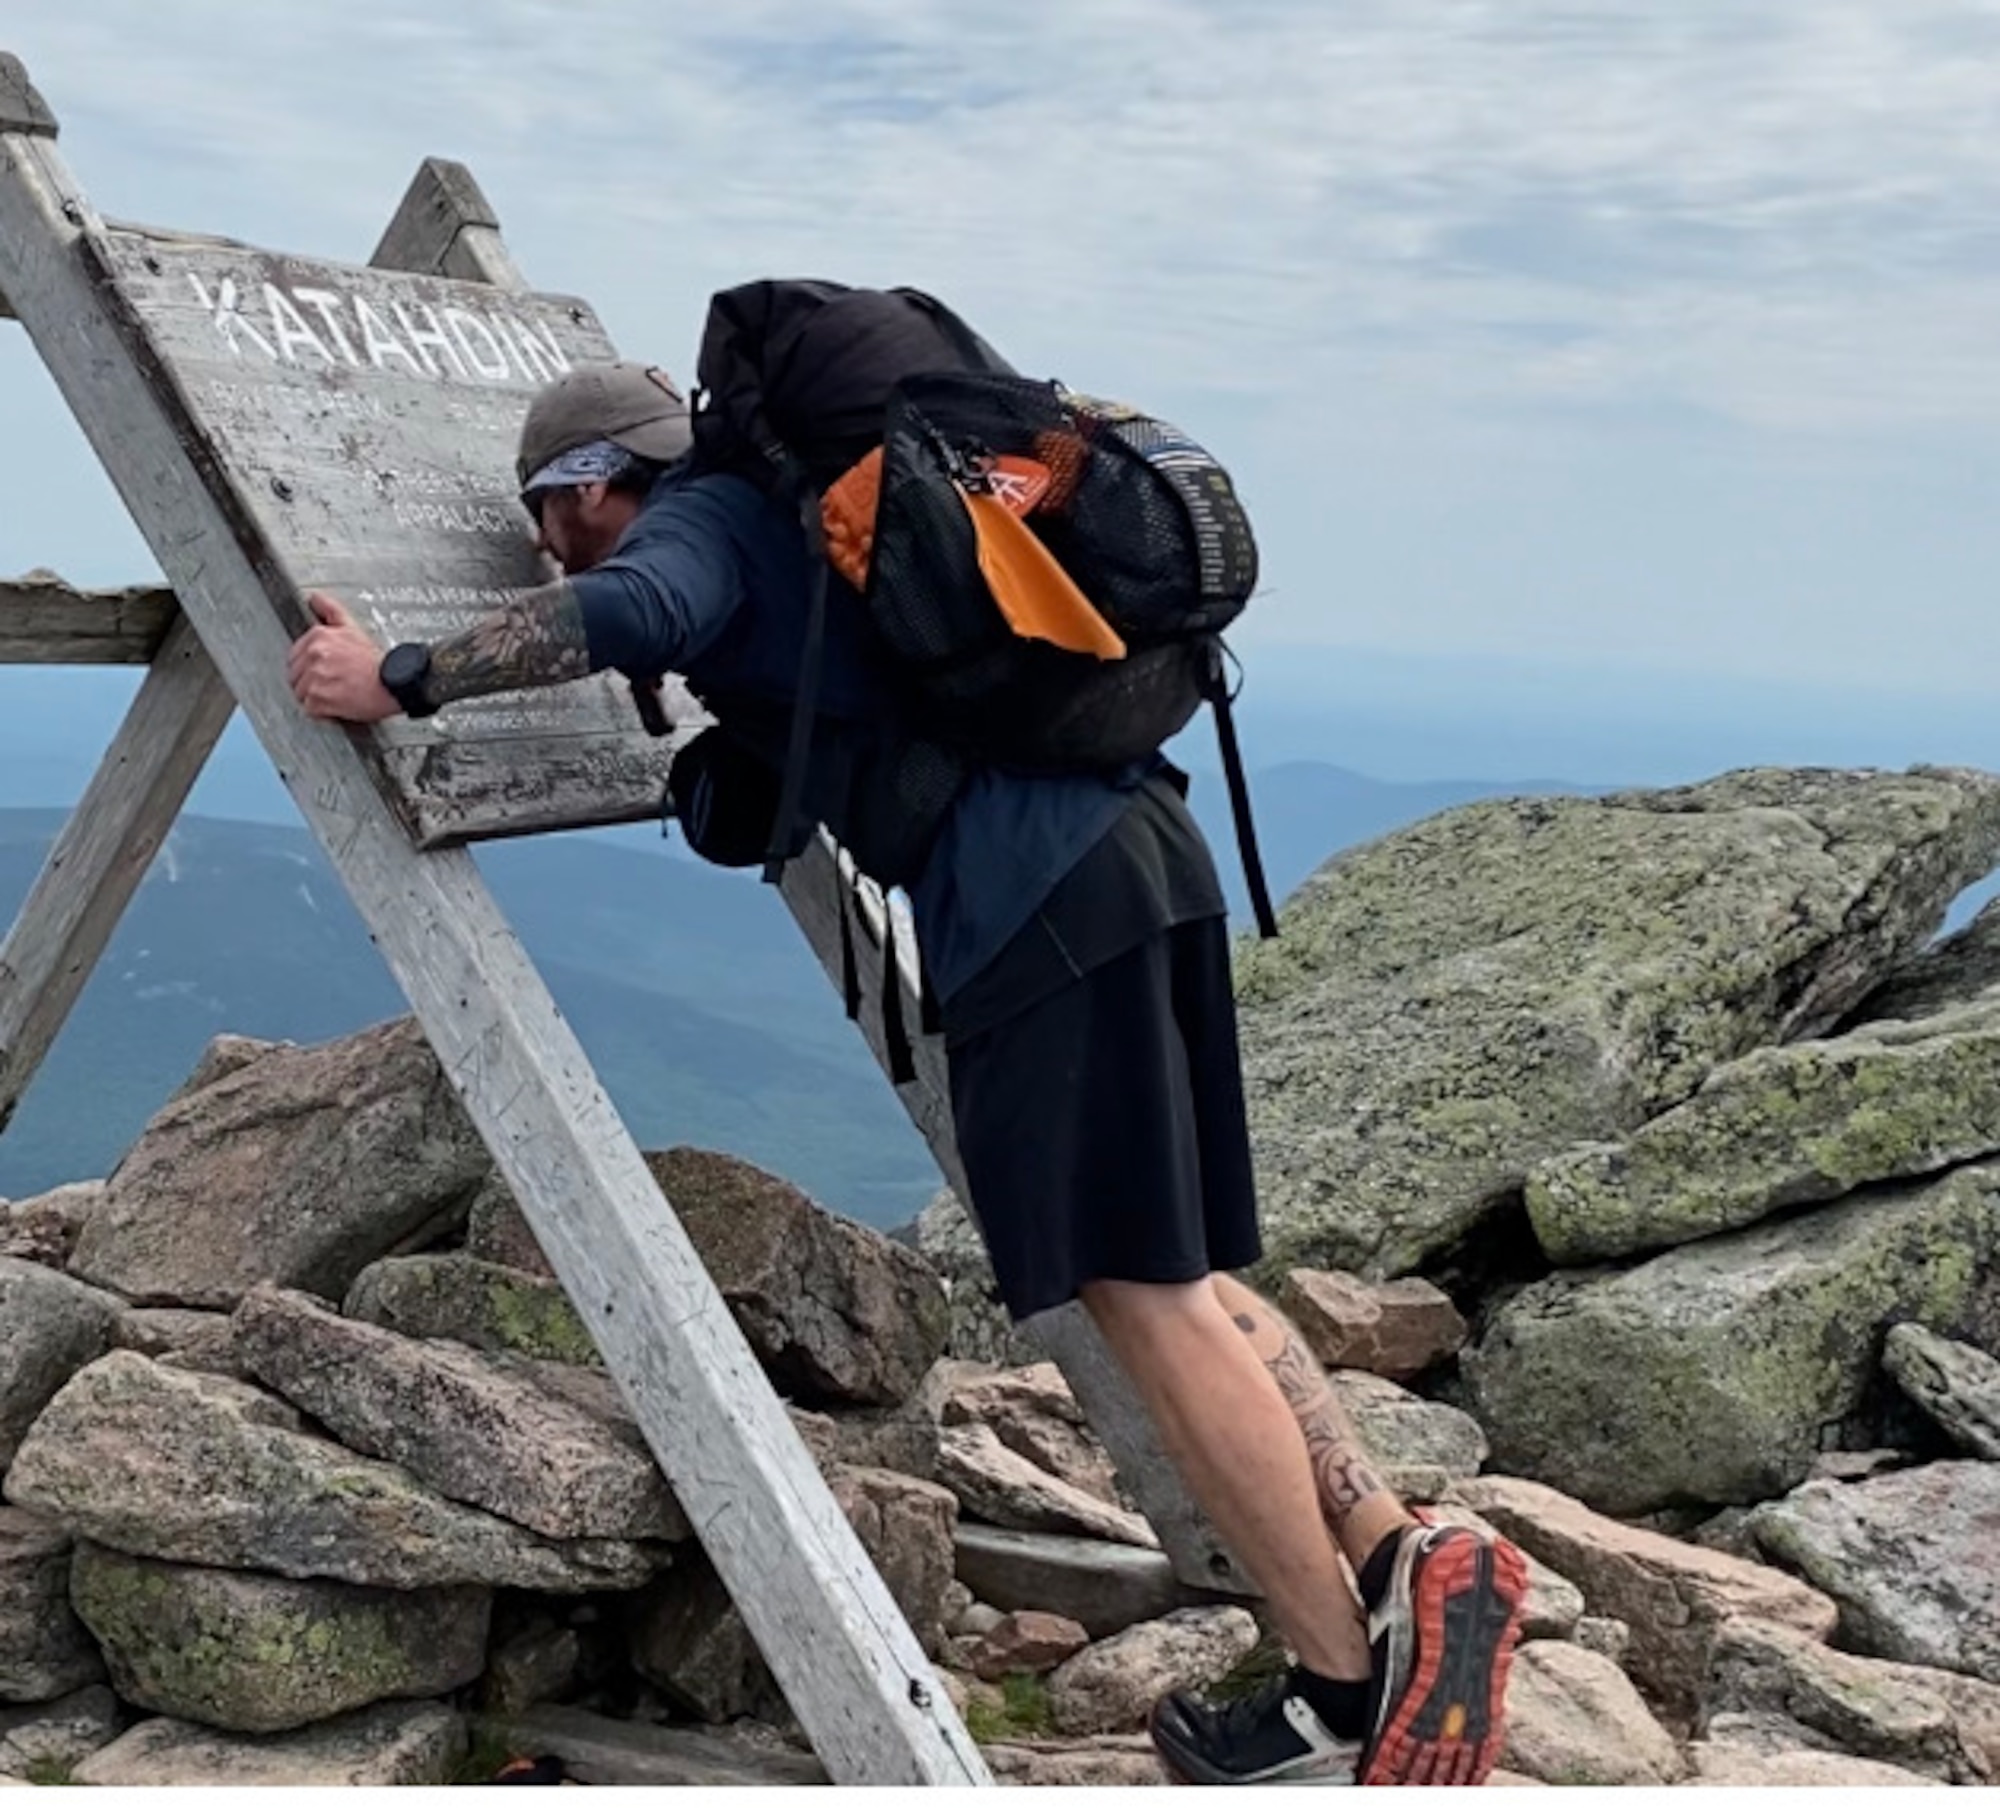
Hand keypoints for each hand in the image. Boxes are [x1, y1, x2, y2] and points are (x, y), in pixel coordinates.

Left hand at [288, 591, 399, 722]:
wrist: (394, 683)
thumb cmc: (376, 662)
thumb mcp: (352, 628)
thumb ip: (330, 611)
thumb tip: (314, 598)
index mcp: (318, 637)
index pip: (295, 657)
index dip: (309, 667)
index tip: (326, 672)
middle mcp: (314, 655)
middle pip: (295, 676)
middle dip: (311, 683)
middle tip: (333, 684)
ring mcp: (315, 678)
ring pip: (301, 693)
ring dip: (317, 698)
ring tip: (337, 694)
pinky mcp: (319, 699)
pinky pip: (309, 709)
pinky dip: (322, 711)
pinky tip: (337, 704)